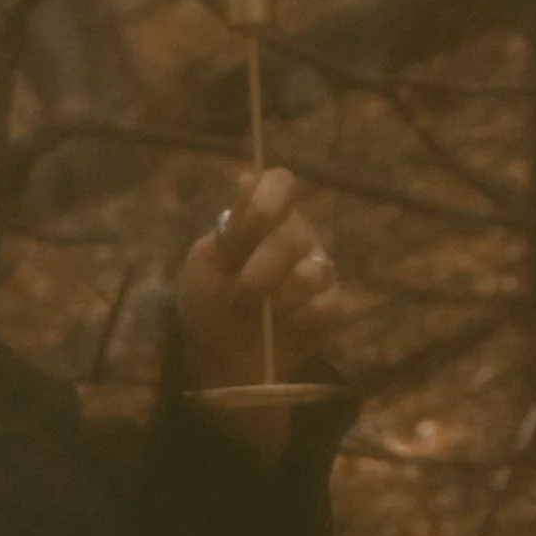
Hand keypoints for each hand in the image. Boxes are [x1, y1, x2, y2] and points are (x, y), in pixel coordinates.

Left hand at [175, 168, 341, 389]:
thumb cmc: (210, 302)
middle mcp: (296, 236)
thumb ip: (229, 229)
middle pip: (293, 235)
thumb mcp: (204, 265)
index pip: (279, 183)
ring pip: (312, 272)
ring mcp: (318, 269)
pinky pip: (327, 306)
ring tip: (256, 315)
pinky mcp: (331, 305)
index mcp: (264, 217)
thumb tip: (246, 179)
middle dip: (262, 269)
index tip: (244, 234)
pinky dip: (298, 320)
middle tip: (239, 295)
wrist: (220, 356)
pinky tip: (281, 328)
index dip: (266, 204)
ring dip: (277, 299)